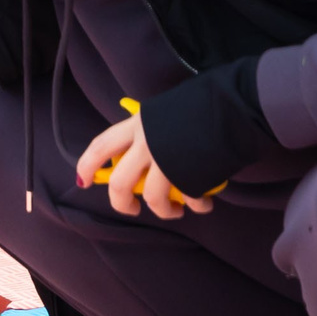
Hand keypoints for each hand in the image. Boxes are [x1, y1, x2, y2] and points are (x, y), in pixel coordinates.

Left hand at [75, 114, 210, 220]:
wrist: (234, 104)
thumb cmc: (202, 104)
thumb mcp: (163, 113)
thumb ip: (149, 133)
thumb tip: (142, 158)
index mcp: (136, 124)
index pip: (100, 147)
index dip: (87, 166)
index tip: (82, 182)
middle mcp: (146, 143)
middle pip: (120, 183)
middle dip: (122, 204)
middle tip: (131, 209)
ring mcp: (167, 160)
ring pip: (153, 198)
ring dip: (164, 211)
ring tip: (177, 210)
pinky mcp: (190, 175)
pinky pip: (187, 199)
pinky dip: (196, 206)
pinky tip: (203, 204)